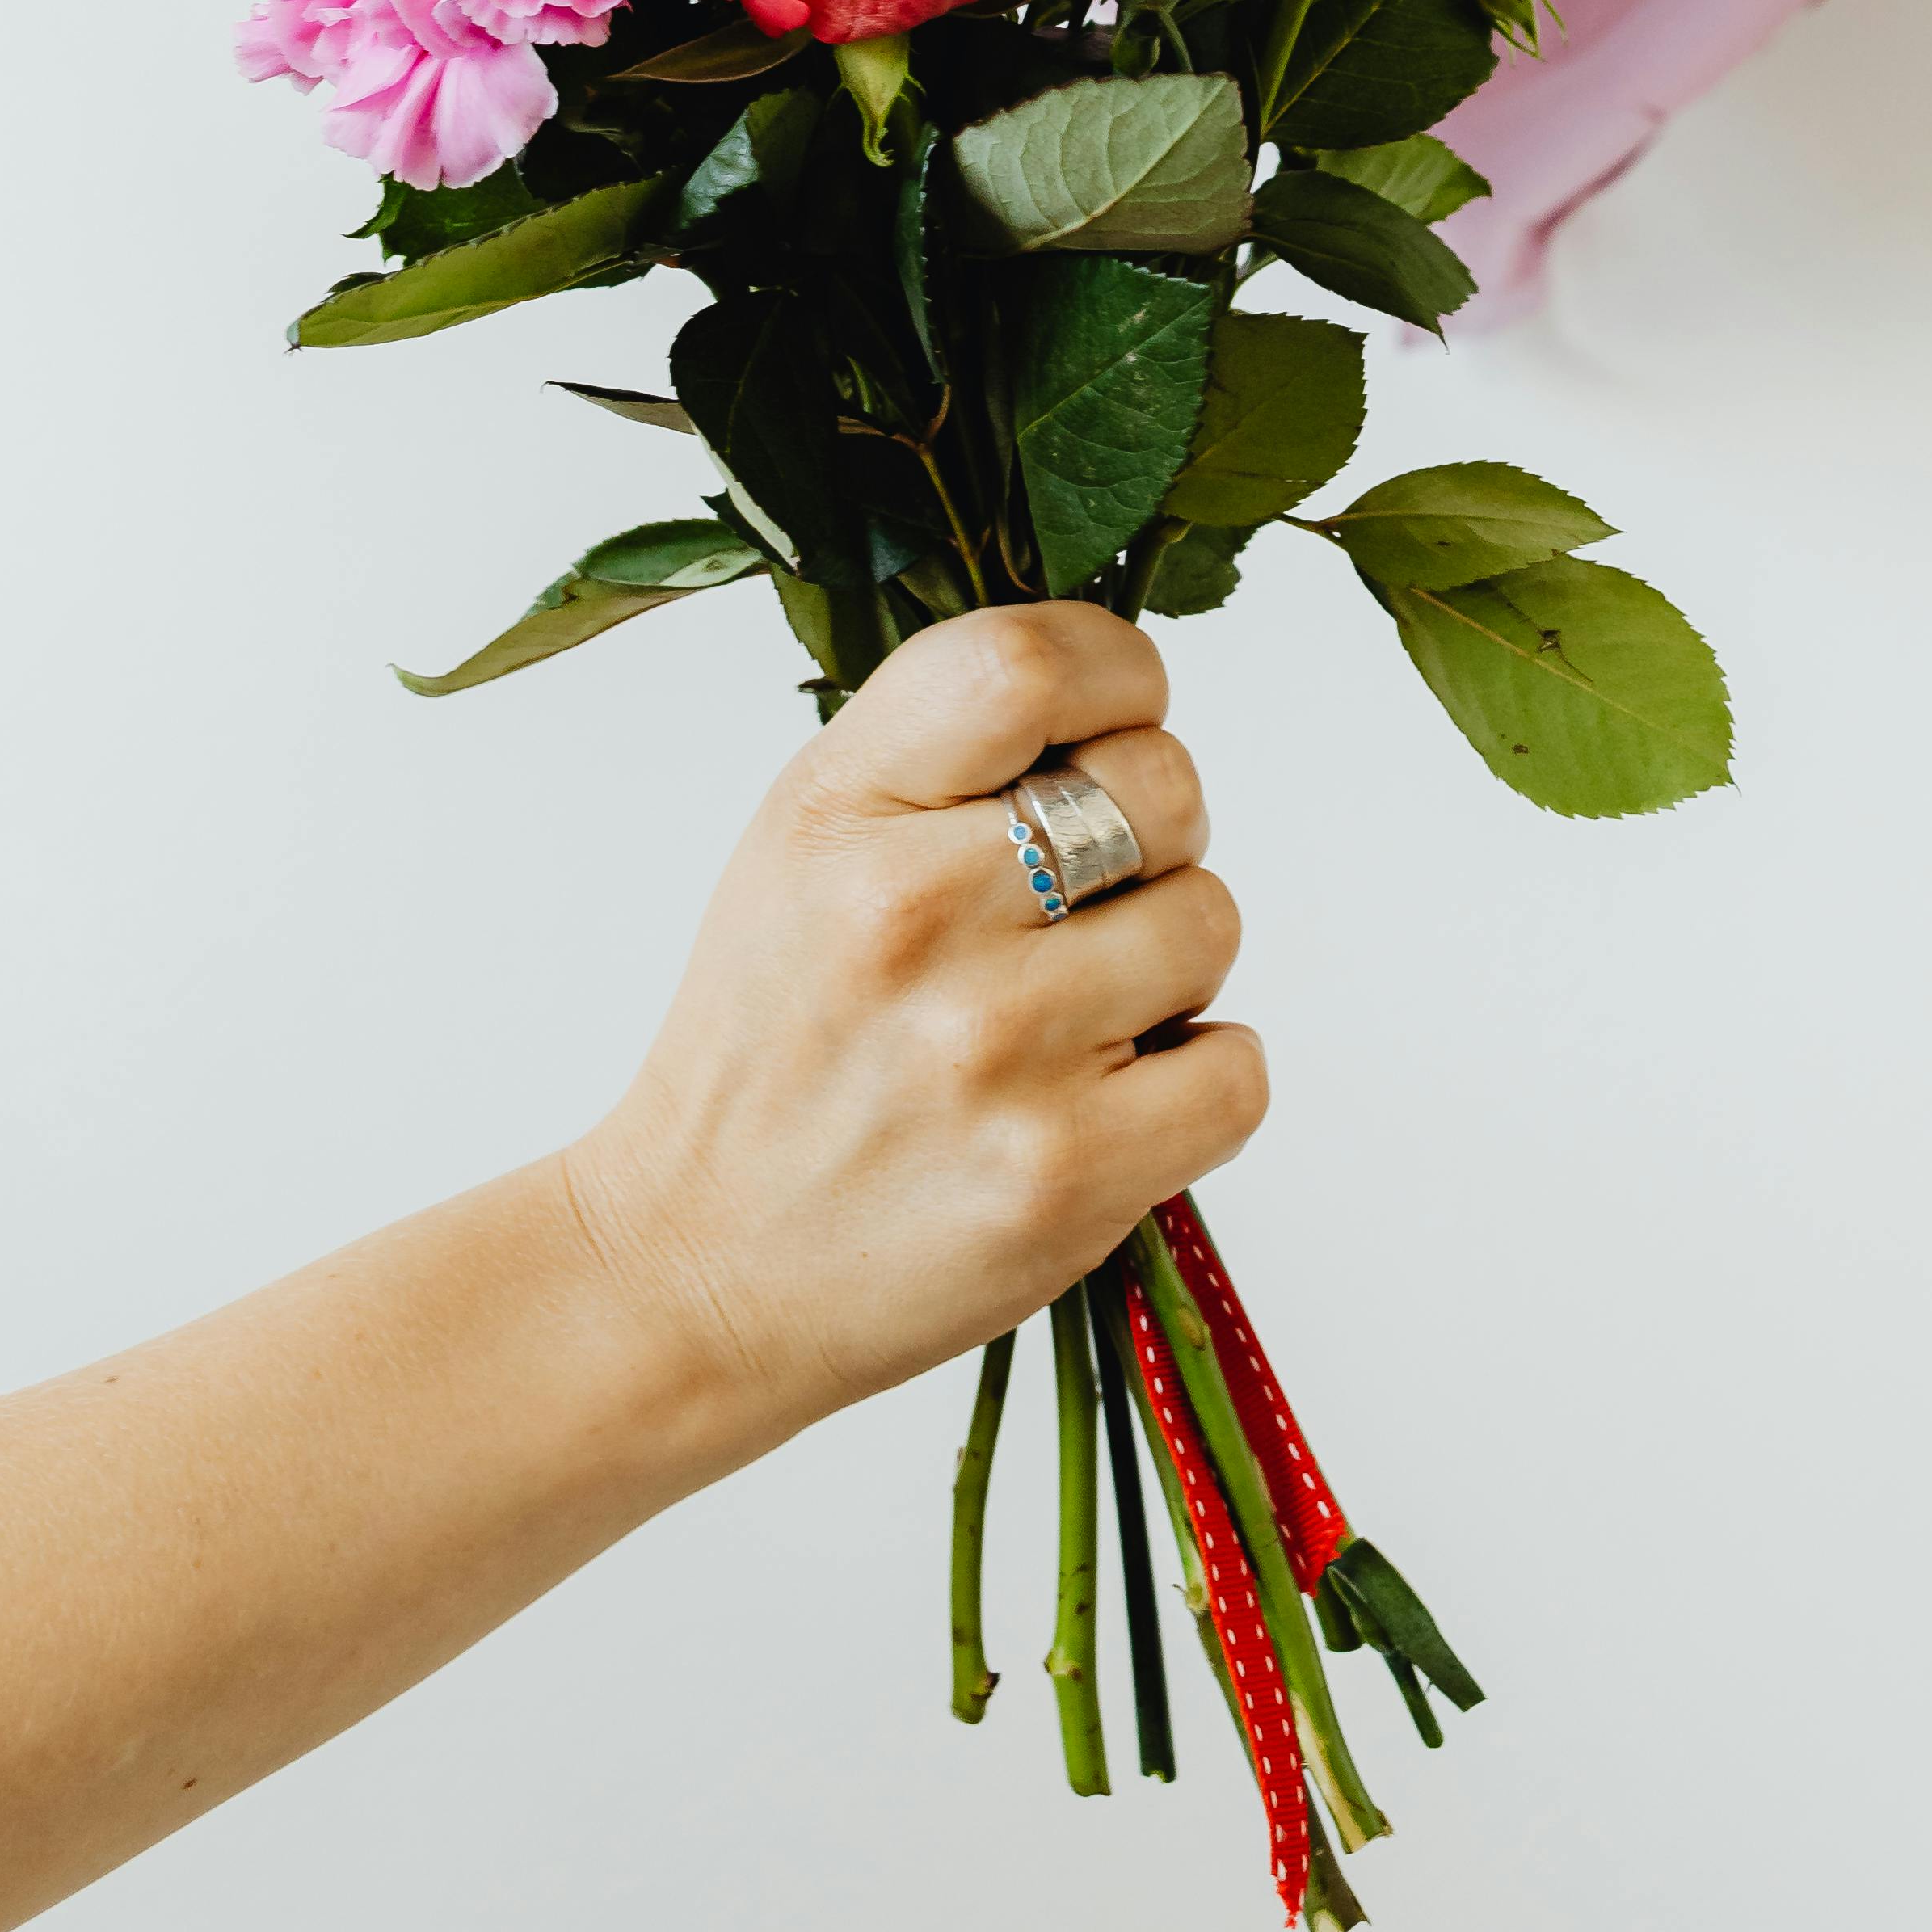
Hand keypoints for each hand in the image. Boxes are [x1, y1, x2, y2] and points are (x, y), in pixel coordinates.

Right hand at [557, 603, 1262, 1466]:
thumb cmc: (775, 1043)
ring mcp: (992, 1046)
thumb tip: (1125, 697)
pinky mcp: (1061, 1175)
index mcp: (840, 809)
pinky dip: (1198, 1083)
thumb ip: (949, 751)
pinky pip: (1238, 1070)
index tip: (1119, 714)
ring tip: (1070, 1017)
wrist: (694, 1269)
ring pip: (1210, 920)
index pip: (1029, 662)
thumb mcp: (807, 843)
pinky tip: (1109, 1098)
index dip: (1117, 672)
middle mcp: (910, 913)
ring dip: (1168, 965)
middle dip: (1151, 836)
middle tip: (1076, 908)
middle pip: (1163, 785)